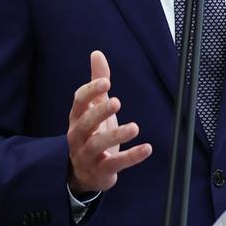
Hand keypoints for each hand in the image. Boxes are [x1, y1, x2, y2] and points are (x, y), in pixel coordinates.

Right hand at [66, 51, 151, 193]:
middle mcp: (79, 136)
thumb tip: (97, 53)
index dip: (91, 92)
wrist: (84, 172)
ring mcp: (88, 154)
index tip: (106, 82)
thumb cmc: (92, 133)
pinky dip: (132, 157)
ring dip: (116, 135)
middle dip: (100, 112)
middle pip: (86, 123)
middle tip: (117, 102)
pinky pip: (116, 164)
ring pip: (98, 145)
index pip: (79, 102)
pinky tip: (147, 148)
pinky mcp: (102, 170)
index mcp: (77, 118)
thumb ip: (97, 83)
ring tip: (134, 127)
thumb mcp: (94, 108)